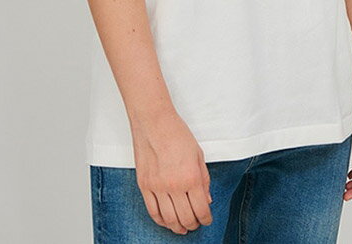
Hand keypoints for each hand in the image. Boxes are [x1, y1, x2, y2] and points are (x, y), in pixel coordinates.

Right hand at [130, 110, 212, 233]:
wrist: (154, 123)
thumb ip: (204, 178)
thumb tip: (207, 199)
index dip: (205, 218)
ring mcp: (157, 187)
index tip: (207, 220)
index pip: (201, 208)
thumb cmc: (177, 134)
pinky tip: (166, 221)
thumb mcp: (198, 154)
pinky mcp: (144, 186)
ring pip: (168, 219)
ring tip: (182, 228)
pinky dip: (160, 220)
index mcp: (191, 177)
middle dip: (193, 224)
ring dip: (177, 227)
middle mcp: (174, 185)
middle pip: (185, 217)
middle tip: (196, 225)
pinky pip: (152, 211)